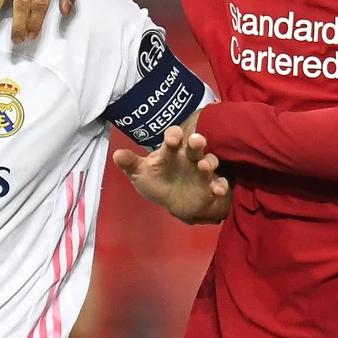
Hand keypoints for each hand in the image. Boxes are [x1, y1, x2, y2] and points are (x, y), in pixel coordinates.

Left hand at [112, 120, 231, 225]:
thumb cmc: (157, 181)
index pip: (174, 137)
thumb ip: (130, 163)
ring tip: (205, 167)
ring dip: (209, 162)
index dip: (174, 136)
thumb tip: (116, 154)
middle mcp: (189, 157)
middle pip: (196, 145)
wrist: (172, 201)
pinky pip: (219, 183)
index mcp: (172, 151)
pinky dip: (221, 186)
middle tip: (196, 141)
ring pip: (210, 160)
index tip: (173, 139)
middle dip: (197, 141)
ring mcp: (202, 171)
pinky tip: (218, 190)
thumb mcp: (140, 173)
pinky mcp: (211, 185)